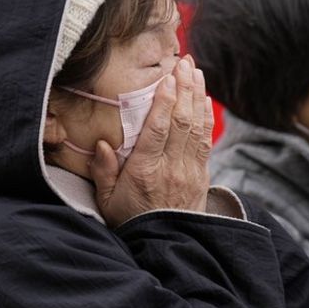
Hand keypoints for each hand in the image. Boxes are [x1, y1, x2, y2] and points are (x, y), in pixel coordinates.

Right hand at [90, 55, 213, 226]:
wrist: (167, 244)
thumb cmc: (133, 220)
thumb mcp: (108, 201)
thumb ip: (104, 172)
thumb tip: (103, 143)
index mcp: (145, 171)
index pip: (159, 130)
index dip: (165, 102)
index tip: (168, 78)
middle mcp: (171, 168)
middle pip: (182, 121)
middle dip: (185, 89)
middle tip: (185, 63)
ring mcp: (190, 171)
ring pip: (196, 127)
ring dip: (197, 97)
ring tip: (196, 73)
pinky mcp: (201, 174)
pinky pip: (205, 141)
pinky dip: (206, 118)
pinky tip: (204, 100)